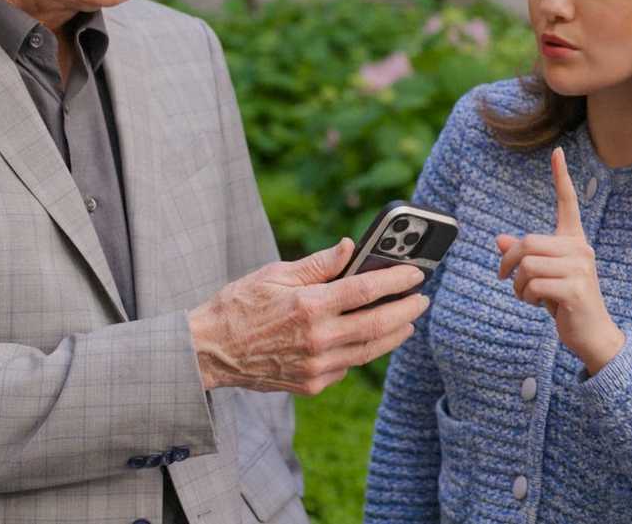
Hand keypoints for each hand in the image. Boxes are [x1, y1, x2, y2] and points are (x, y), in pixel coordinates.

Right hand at [188, 238, 429, 394]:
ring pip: (368, 350)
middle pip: (378, 325)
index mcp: (309, 306)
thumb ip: (318, 264)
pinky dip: (361, 350)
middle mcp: (317, 339)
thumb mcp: (274, 274)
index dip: (397, 281)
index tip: (416, 274)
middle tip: (422, 300)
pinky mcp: (311, 384)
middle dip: (406, 311)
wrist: (208, 351)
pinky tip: (367, 338)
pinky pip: (346, 366)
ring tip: (406, 321)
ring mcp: (316, 366)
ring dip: (393, 335)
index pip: (366, 290)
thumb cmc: (238, 305)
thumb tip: (350, 247)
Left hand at [497, 146, 624, 374]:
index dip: (560, 177)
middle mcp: (580, 249)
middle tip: (506, 279)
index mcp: (574, 241)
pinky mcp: (575, 288)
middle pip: (527, 242)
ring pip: (527, 264)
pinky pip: (533, 284)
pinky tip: (540, 305)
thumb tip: (500, 239)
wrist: (592, 334)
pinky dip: (527, 297)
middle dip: (508, 263)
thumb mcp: (542, 276)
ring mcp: (580, 267)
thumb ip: (524, 257)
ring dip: (518, 286)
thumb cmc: (565, 302)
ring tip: (530, 296)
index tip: (556, 151)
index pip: (567, 203)